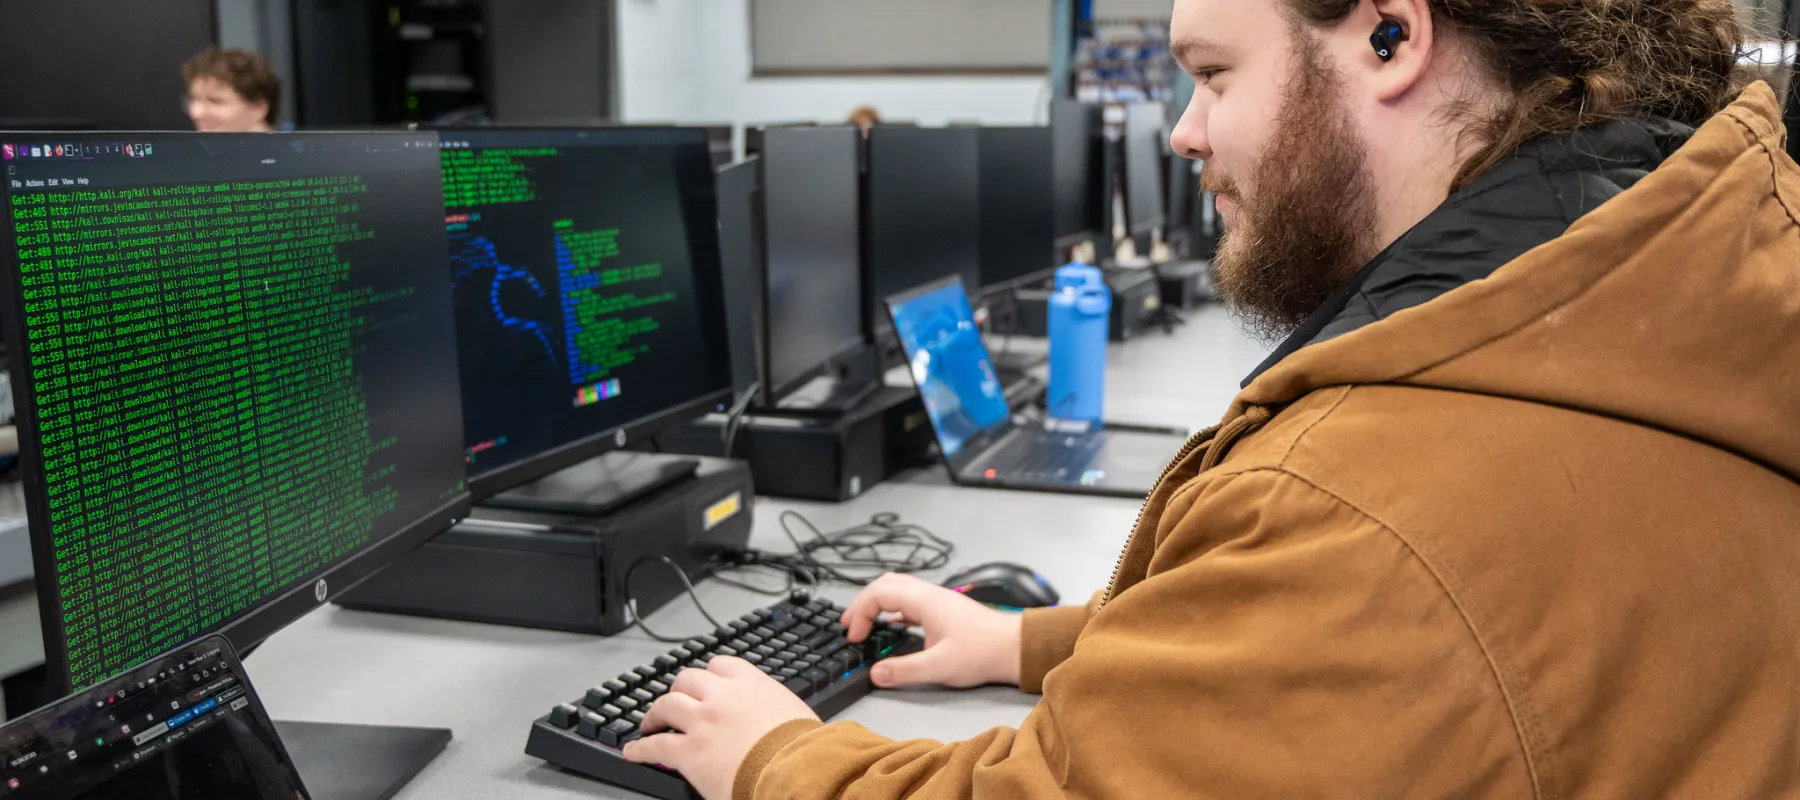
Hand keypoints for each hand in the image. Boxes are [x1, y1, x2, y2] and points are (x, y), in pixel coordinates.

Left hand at [621, 657, 818, 799]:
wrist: (794, 771)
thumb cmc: (802, 748)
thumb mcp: (792, 712)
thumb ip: (772, 707)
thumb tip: (770, 717)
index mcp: (750, 683)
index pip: (720, 665)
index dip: (708, 674)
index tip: (704, 681)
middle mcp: (721, 696)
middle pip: (687, 680)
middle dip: (678, 689)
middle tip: (674, 700)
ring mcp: (701, 722)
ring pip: (666, 706)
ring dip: (655, 714)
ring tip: (649, 722)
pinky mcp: (688, 751)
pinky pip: (654, 746)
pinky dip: (640, 748)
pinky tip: (633, 751)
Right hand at [841, 572, 1023, 688]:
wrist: (1014, 647)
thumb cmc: (982, 652)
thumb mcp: (940, 667)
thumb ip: (905, 670)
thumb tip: (875, 674)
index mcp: (924, 601)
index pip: (879, 593)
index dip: (860, 613)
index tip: (856, 637)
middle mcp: (928, 594)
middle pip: (885, 584)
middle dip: (862, 603)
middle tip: (849, 626)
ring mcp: (937, 600)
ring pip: (898, 589)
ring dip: (877, 604)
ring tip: (864, 624)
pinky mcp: (944, 610)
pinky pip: (910, 601)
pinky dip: (893, 610)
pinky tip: (891, 627)